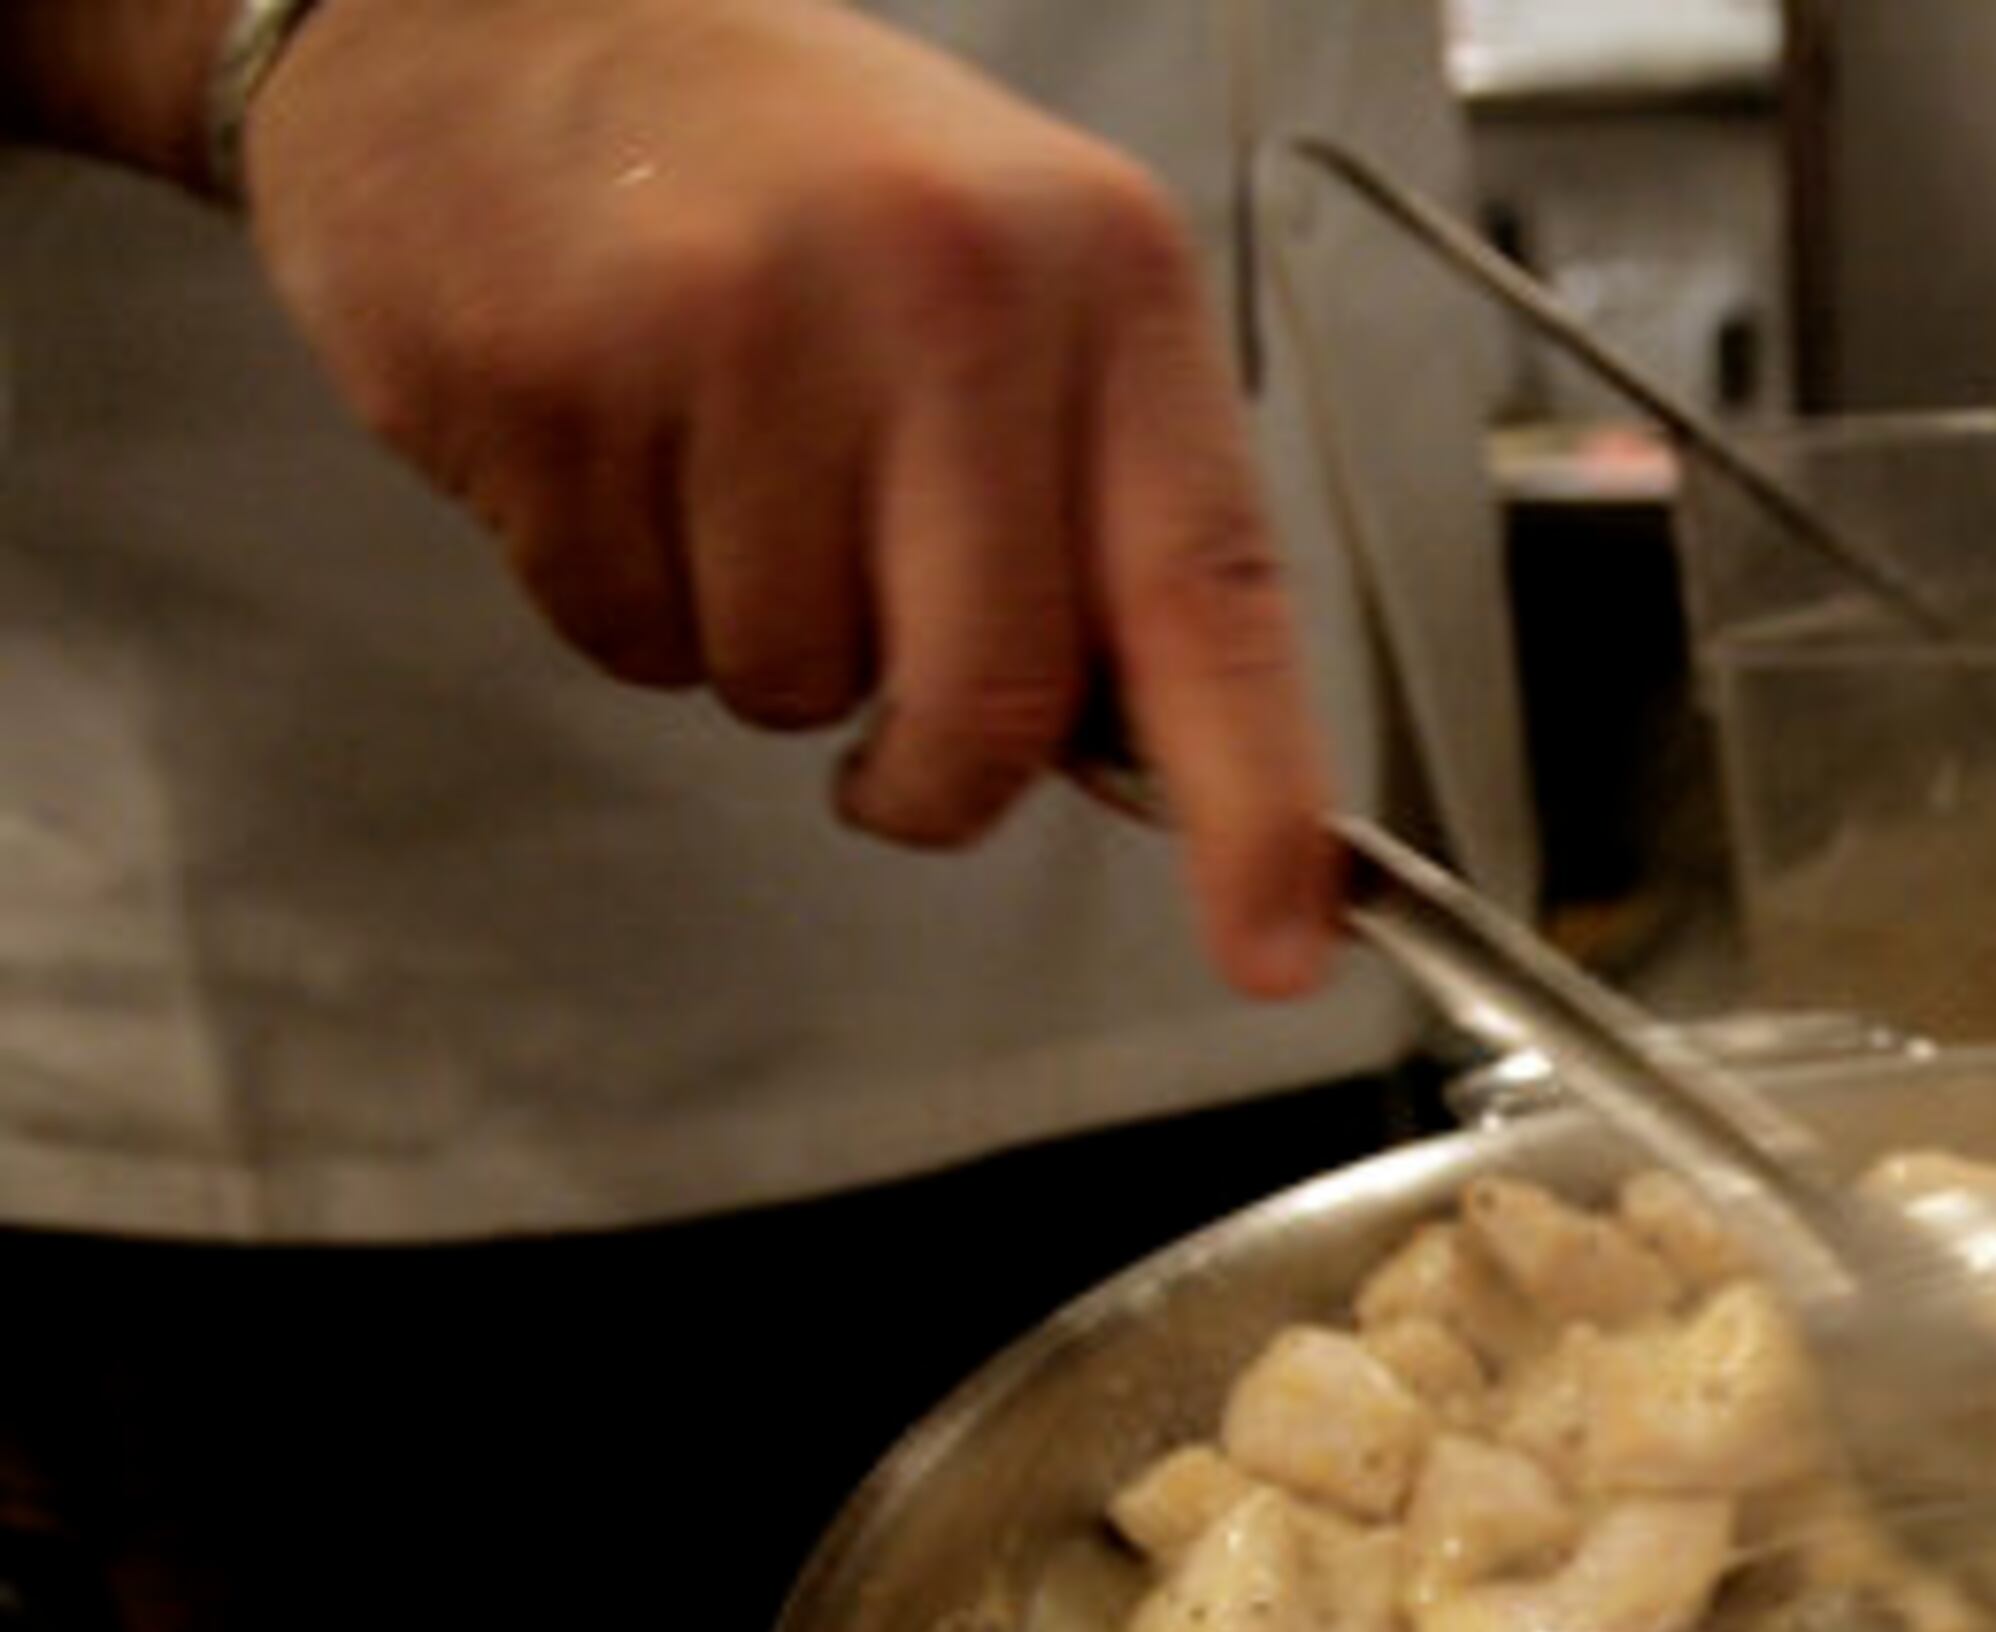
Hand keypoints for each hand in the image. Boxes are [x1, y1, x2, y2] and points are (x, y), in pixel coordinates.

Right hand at [238, 0, 1339, 992]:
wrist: (492, 14)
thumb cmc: (788, 176)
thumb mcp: (1014, 281)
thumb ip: (1096, 513)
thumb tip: (1158, 763)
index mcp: (1104, 277)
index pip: (1213, 591)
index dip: (1255, 799)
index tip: (1278, 948)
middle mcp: (946, 291)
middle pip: (990, 701)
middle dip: (932, 778)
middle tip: (891, 746)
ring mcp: (741, 330)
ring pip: (792, 687)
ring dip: (758, 644)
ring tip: (720, 466)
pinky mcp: (557, 386)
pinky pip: (626, 642)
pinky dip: (622, 595)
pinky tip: (617, 446)